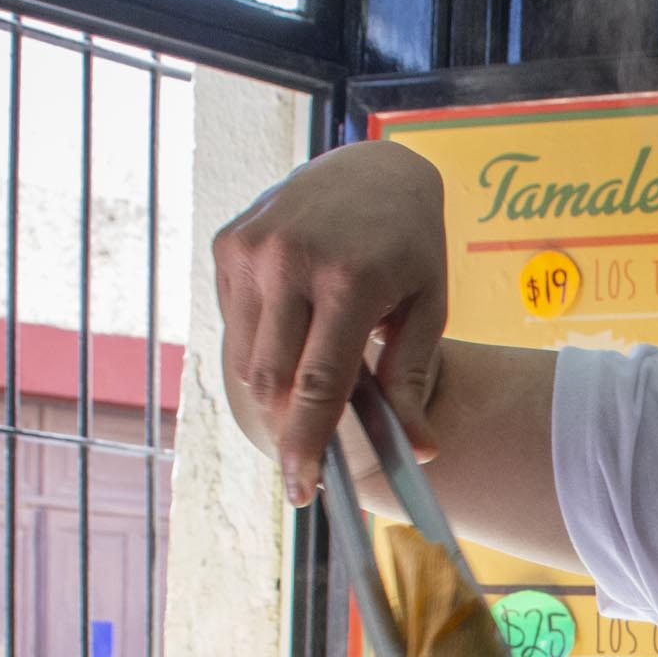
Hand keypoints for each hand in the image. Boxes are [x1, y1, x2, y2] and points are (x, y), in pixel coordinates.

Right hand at [211, 139, 451, 505]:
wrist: (373, 167)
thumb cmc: (409, 244)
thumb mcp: (428, 307)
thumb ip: (413, 378)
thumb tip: (423, 451)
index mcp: (349, 278)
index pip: (316, 383)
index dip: (306, 444)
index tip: (302, 490)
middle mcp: (291, 260)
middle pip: (272, 380)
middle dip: (287, 426)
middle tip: (307, 454)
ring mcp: (252, 248)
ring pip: (247, 358)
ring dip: (274, 386)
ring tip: (309, 375)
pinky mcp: (229, 243)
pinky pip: (236, 324)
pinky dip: (262, 343)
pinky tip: (294, 325)